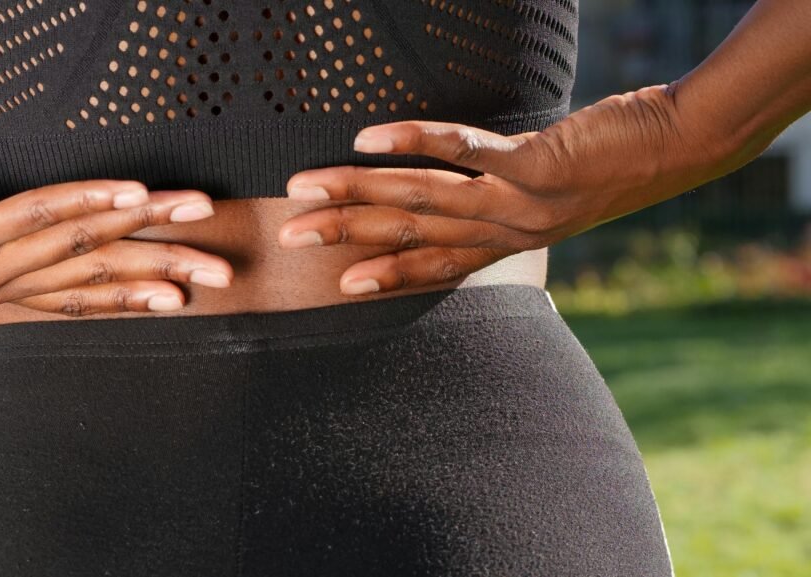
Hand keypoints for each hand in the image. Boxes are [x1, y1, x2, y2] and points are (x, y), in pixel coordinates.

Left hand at [0, 151, 233, 313]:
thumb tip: (44, 227)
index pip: (82, 297)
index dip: (137, 297)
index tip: (185, 296)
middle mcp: (0, 286)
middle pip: (98, 278)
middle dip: (164, 273)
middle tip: (221, 274)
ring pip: (82, 246)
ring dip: (146, 227)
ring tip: (197, 213)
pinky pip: (40, 215)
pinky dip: (92, 203)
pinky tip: (133, 193)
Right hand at [278, 84, 750, 295]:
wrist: (678, 148)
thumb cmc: (609, 165)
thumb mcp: (549, 197)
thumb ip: (502, 200)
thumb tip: (461, 186)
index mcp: (506, 243)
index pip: (432, 265)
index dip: (383, 275)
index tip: (336, 283)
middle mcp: (505, 232)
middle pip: (411, 235)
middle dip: (346, 235)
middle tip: (290, 234)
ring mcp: (517, 202)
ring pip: (422, 200)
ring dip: (358, 194)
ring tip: (306, 187)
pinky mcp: (533, 164)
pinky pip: (462, 151)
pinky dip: (412, 142)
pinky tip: (369, 138)